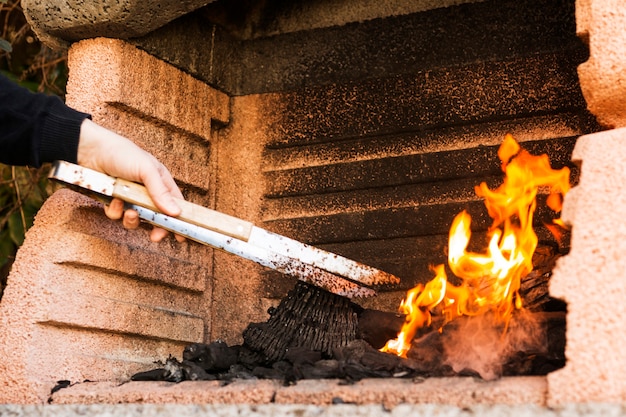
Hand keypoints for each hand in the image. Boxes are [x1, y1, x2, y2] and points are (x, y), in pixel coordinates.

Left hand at [76, 119, 184, 241]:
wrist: (89, 150)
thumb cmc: (122, 153)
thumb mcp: (147, 170)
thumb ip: (161, 192)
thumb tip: (176, 212)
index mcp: (161, 182)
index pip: (175, 204)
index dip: (179, 219)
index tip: (181, 236)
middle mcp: (147, 192)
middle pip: (157, 216)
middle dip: (156, 227)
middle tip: (155, 236)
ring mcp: (130, 198)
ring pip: (136, 219)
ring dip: (133, 220)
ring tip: (129, 212)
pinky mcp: (113, 201)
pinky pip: (117, 215)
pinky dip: (115, 211)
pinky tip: (113, 200)